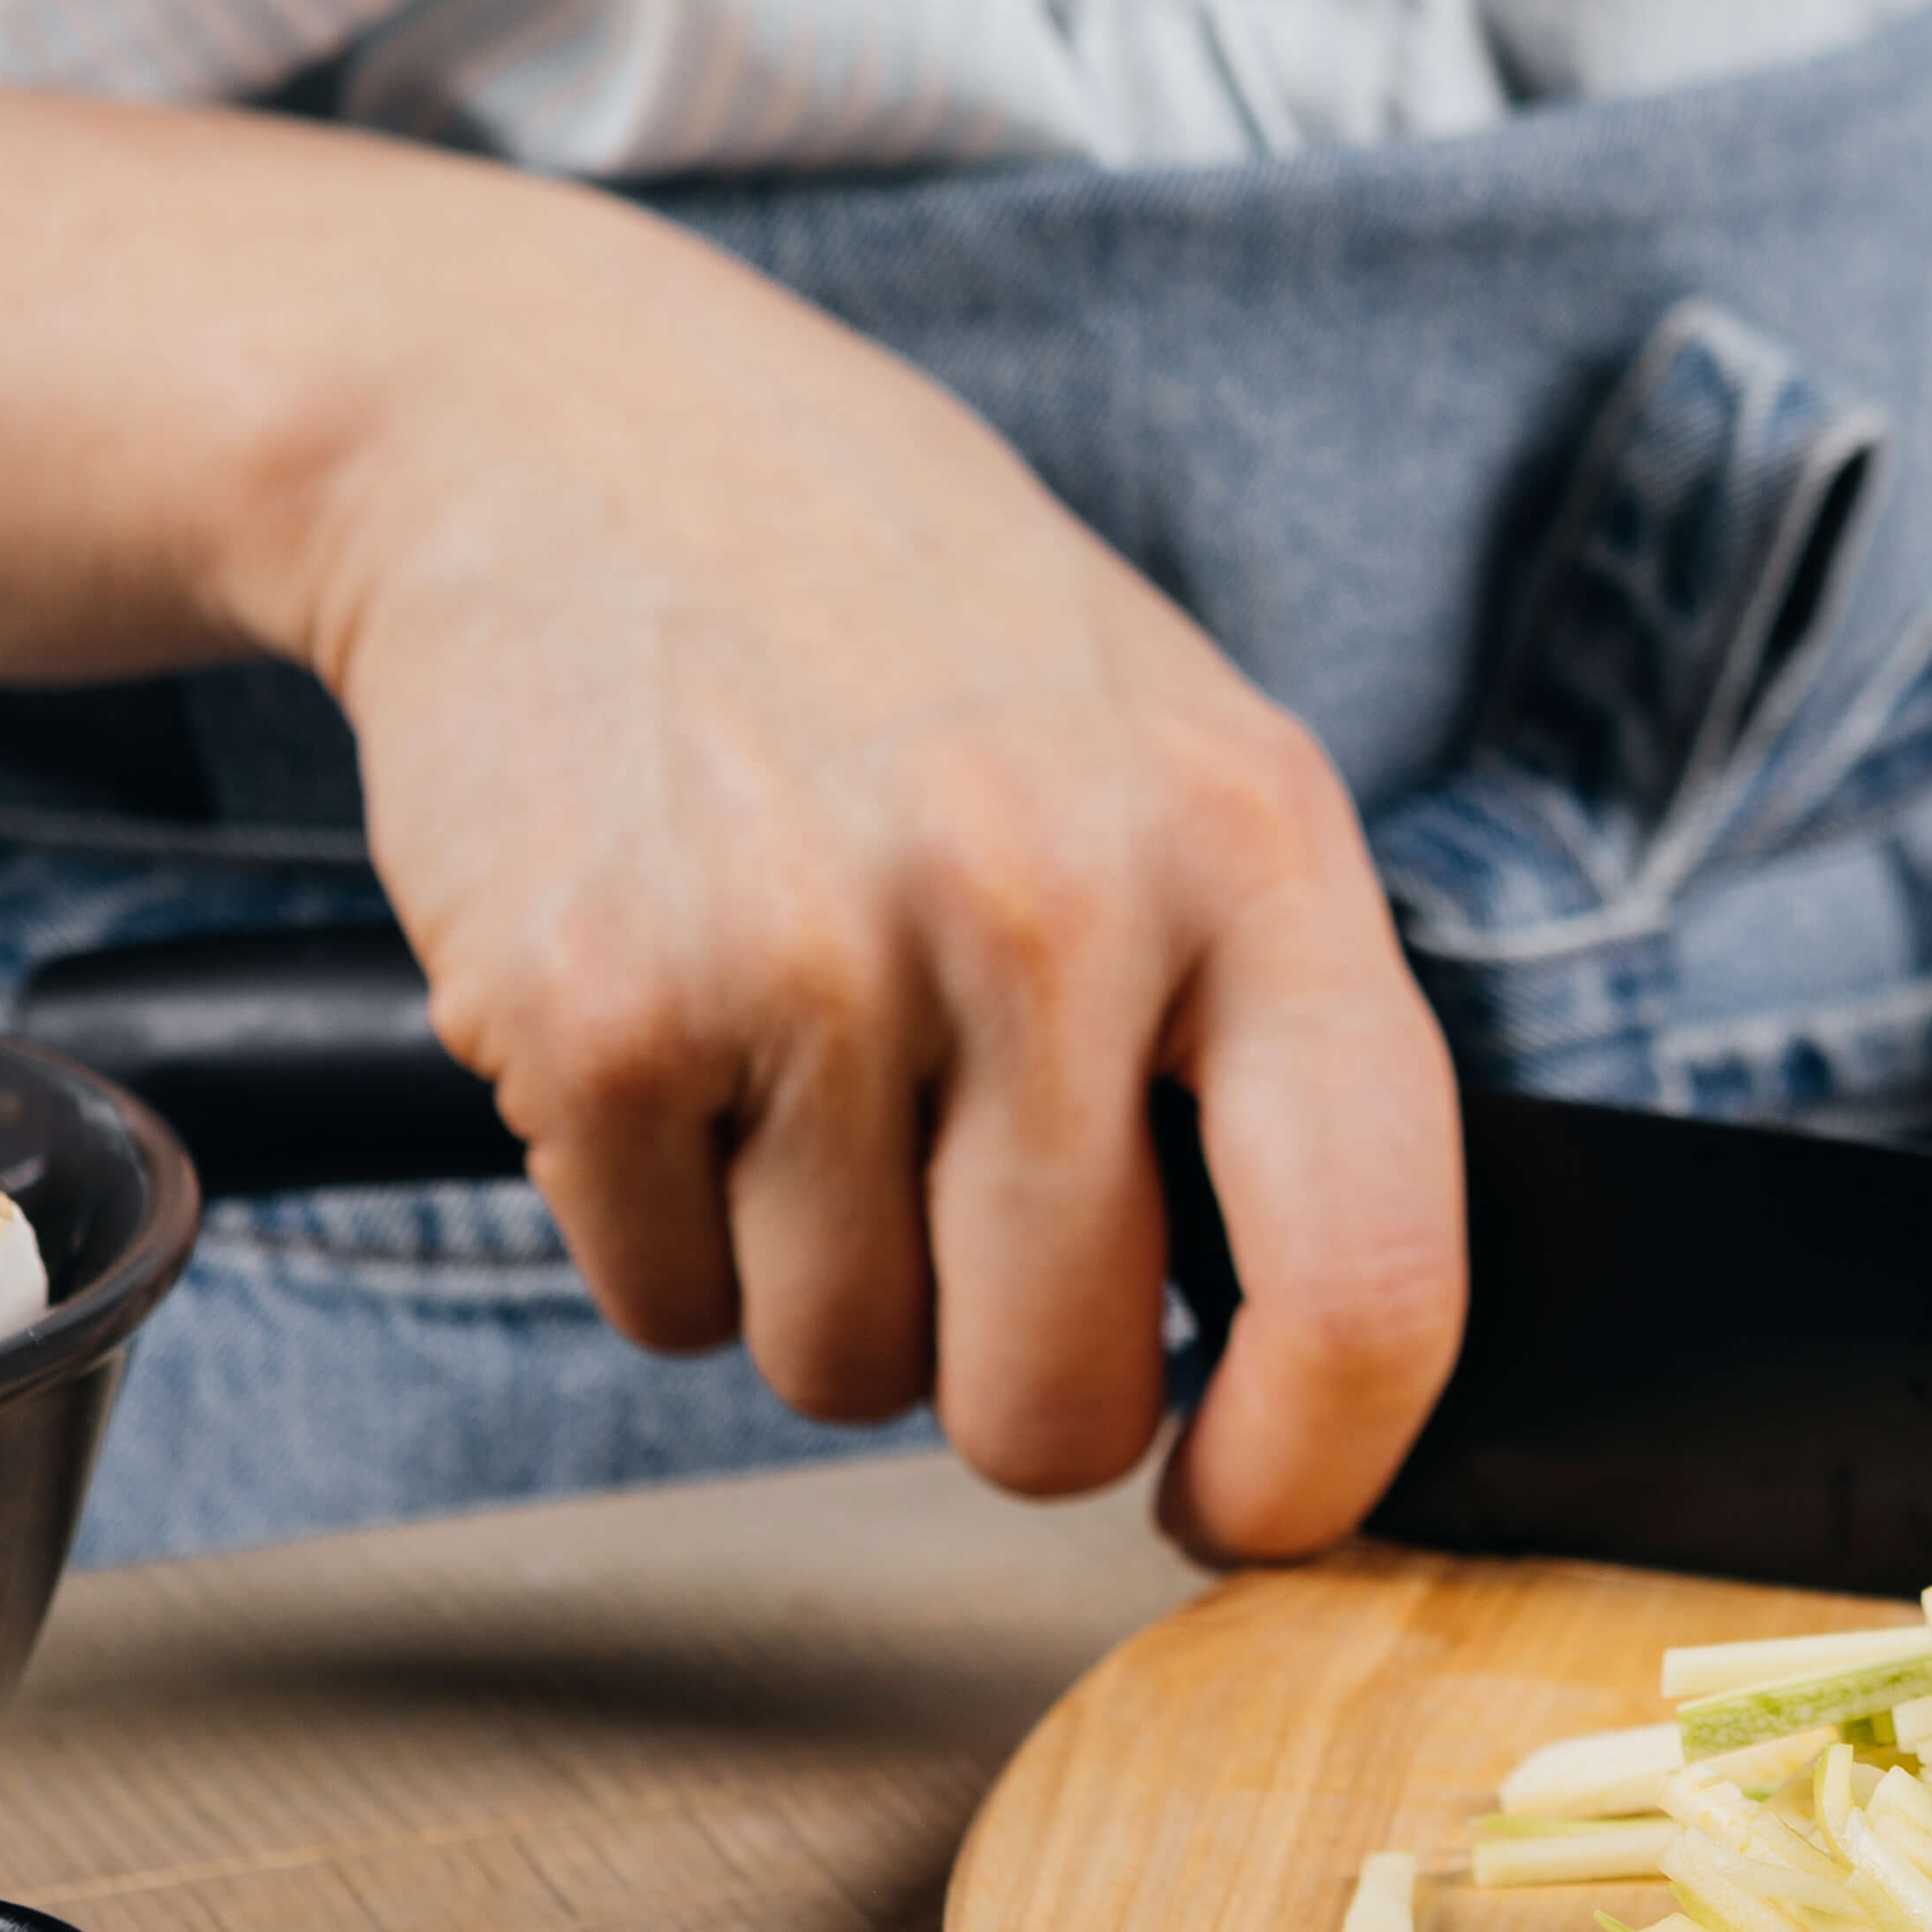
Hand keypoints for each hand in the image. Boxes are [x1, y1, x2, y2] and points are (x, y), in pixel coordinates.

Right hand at [278, 197, 1464, 1551]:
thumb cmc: (903, 623)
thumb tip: (1329, 1358)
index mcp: (1253, 848)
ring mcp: (817, 956)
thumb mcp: (1174, 753)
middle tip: (949, 1225)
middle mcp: (1053, 901)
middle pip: (1052, 1398)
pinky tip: (680, 1028)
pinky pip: (664, 1306)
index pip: (1368, 1277)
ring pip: (839, 1371)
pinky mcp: (599, 1007)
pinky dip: (659, 1225)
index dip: (1311, 1466)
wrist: (563, 426)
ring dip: (812, 1280)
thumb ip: (1268, 1023)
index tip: (1241, 1505)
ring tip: (800, 1053)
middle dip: (999, 1384)